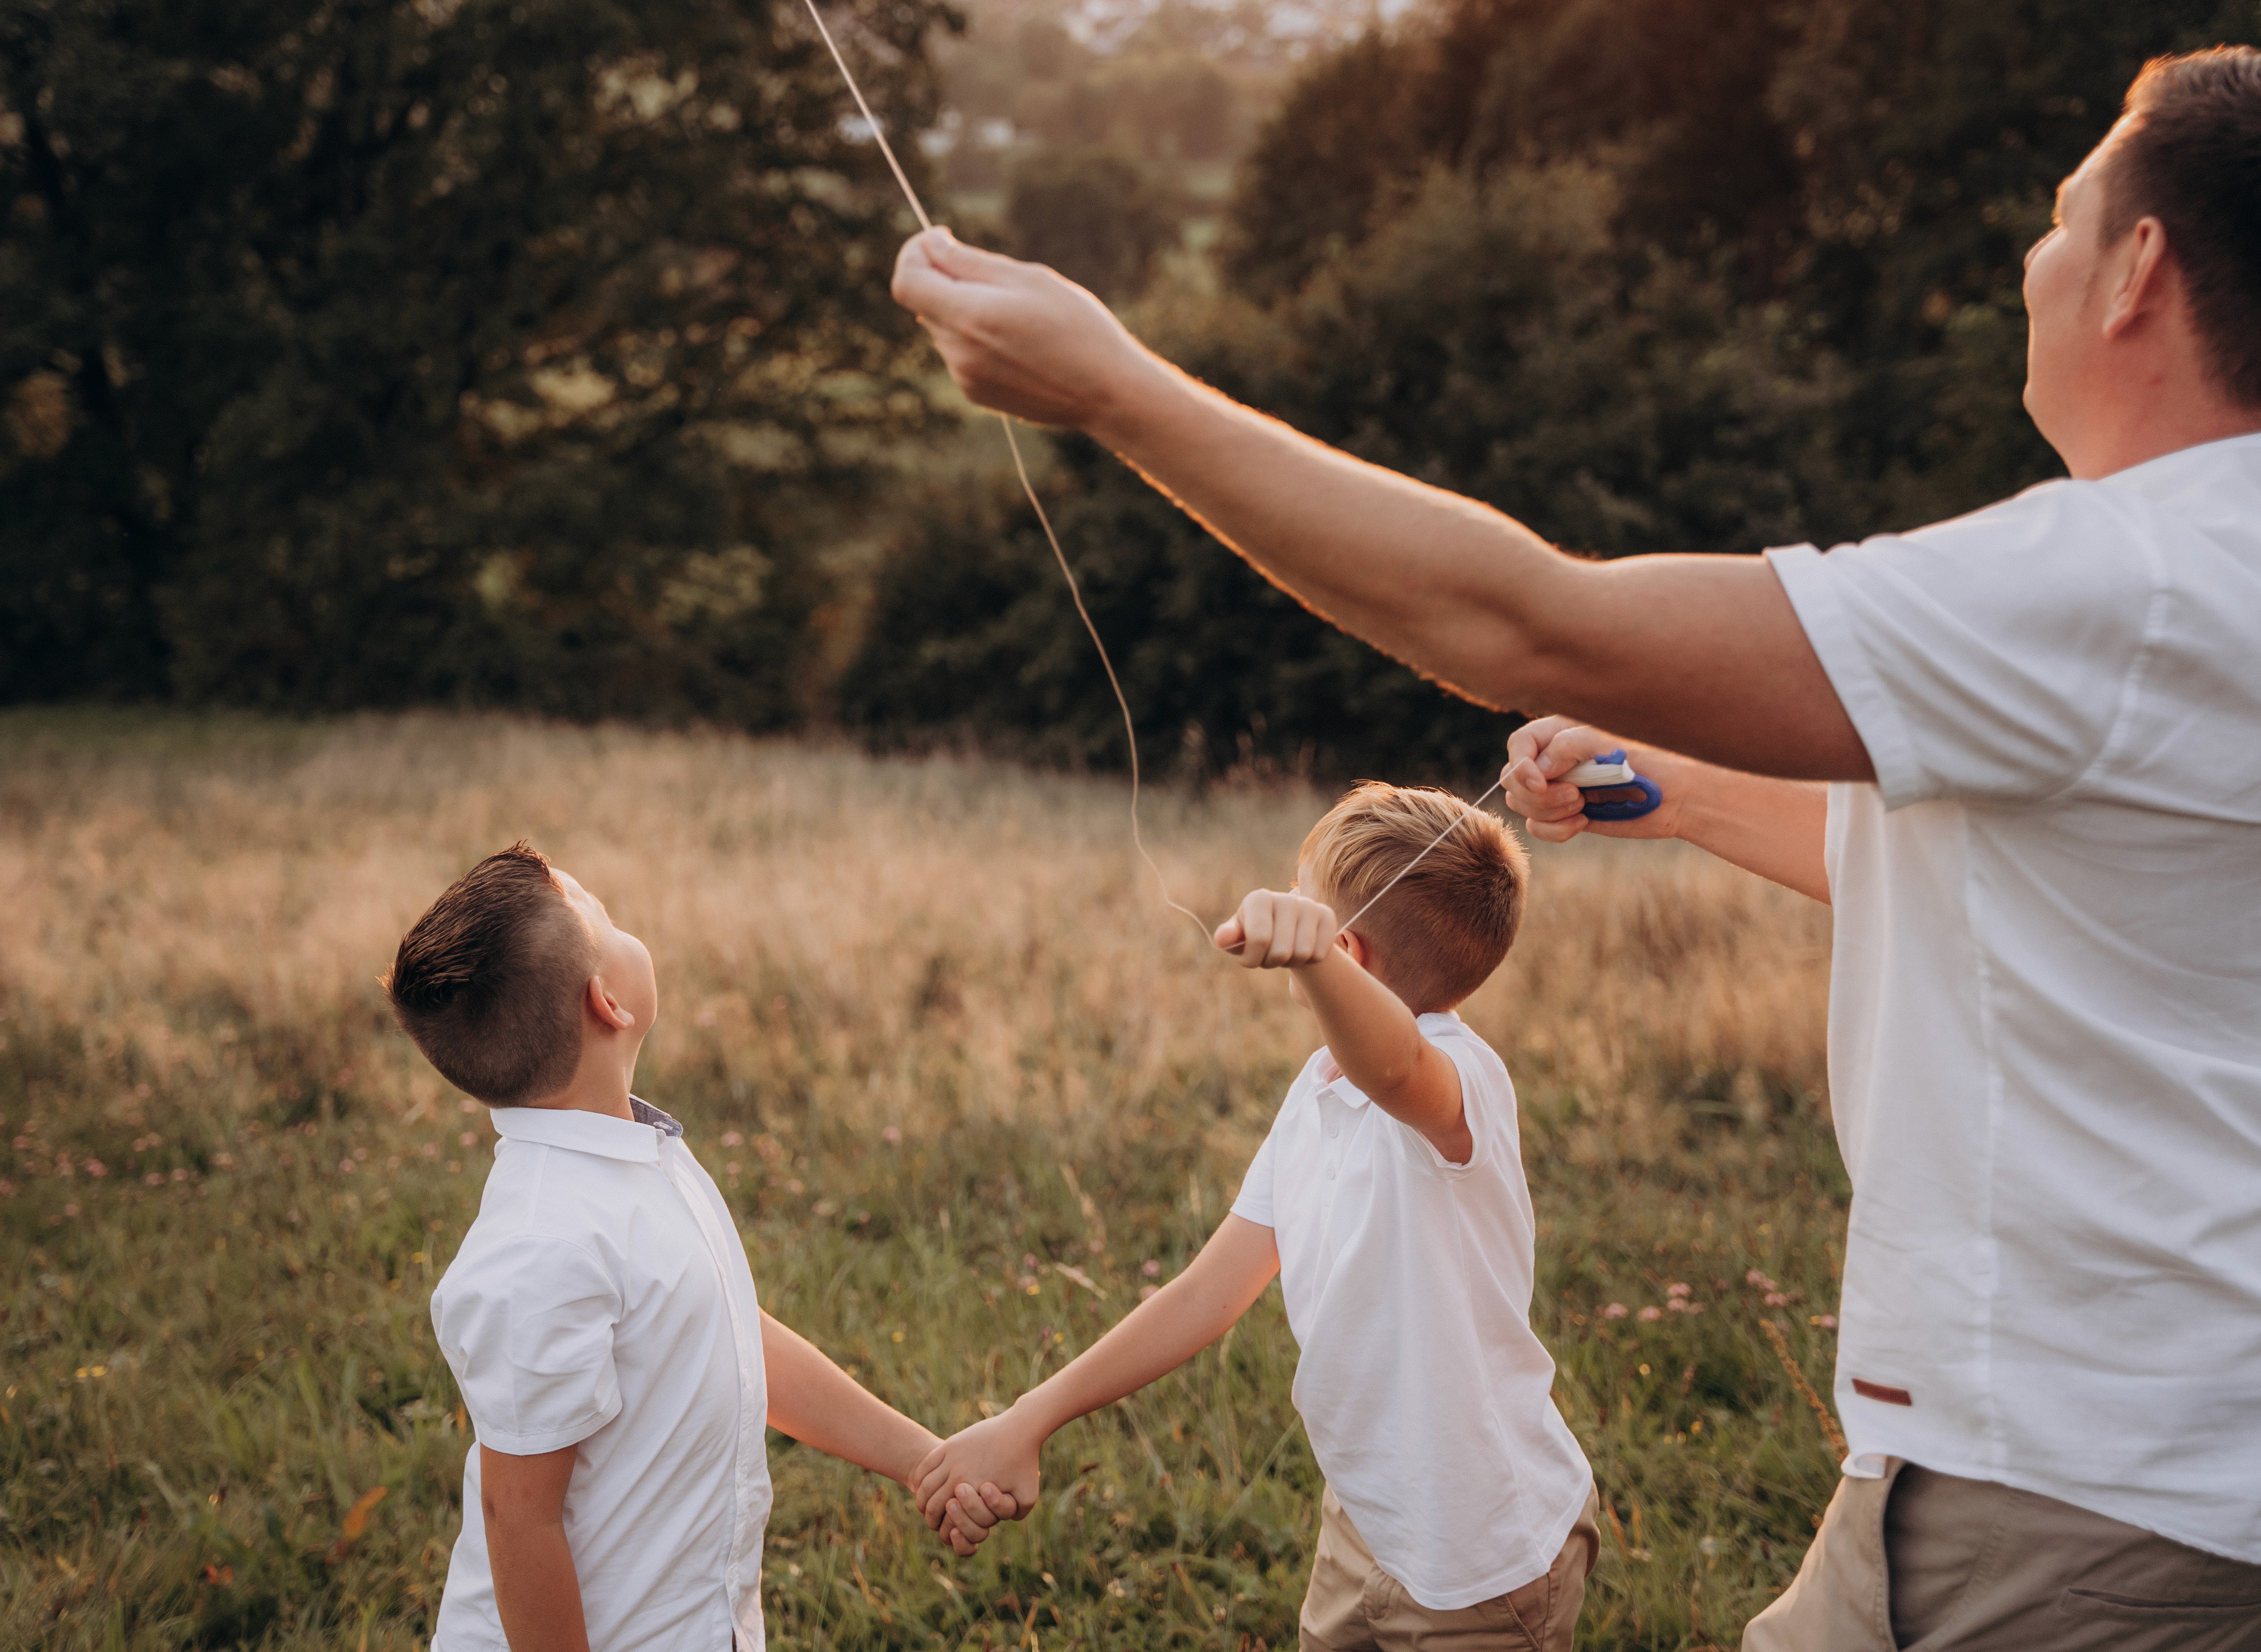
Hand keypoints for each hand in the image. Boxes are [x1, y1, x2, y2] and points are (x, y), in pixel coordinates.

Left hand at [890, 228, 1160, 432]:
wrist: (1106, 392)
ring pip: (945, 328)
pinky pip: (961, 353)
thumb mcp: (1028, 279)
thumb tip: (932, 246)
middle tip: (999, 278)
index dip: (914, 253)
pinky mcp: (977, 394)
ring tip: (1020, 317)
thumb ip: (970, 263)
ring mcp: (964, 377)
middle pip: (927, 303)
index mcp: (968, 317)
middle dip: (949, 280)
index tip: (940, 240)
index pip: (907, 282)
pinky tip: (1020, 343)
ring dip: (967, 310)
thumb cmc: (1076, 327)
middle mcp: (957, 352)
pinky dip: (978, 338)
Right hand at [914, 1412, 1042, 1543]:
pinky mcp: (951, 1444)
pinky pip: (927, 1463)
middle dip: (929, 1515)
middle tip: (931, 1521)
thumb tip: (999, 1524)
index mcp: (974, 1491)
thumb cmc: (1025, 1463)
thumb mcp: (1027, 1496)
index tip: (941, 1531)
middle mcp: (959, 1474)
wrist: (1020, 1429)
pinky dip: (920, 1478)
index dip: (941, 1529)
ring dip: (922, 1498)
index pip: (946, 1518)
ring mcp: (952, 1457)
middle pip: (932, 1502)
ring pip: (926, 1483)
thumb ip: (1014, 1515)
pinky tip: (921, 1485)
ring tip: (924, 1505)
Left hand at [1213, 888, 1339, 969]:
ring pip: (1303, 953)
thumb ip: (1228, 938)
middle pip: (1281, 950)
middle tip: (1269, 956)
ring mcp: (1309, 905)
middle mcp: (1286, 898)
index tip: (1250, 959)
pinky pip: (1320, 953)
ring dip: (1291, 962)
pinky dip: (1309, 961)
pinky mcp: (1327, 916)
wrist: (1284, 927)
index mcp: (1259, 899)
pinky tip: (1301, 949)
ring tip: (1285, 951)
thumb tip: (1222, 939)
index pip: (1259, 939)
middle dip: (1272, 962)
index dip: (1253, 959)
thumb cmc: (1254, 933)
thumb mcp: (1238, 937)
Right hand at [1499, 717, 1688, 843]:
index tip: (1540, 784)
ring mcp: (1559, 788)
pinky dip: (1554, 831)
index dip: (1520, 766)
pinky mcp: (1566, 815)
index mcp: (1561, 732)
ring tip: (1582, 807)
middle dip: (1539, 794)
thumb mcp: (1609, 744)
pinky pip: (1538, 828)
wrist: (1678, 796)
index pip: (1519, 745)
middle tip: (1576, 795)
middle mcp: (1555, 759)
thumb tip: (1535, 769)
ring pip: (1522, 805)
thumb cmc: (1651, 760)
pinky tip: (1582, 824)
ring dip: (1548, 812)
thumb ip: (1567, 747)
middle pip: (1513, 779)